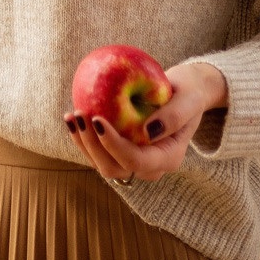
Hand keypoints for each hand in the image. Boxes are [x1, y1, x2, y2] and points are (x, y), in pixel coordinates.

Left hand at [63, 61, 227, 182]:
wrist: (187, 92)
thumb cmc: (189, 92)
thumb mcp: (188, 99)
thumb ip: (173, 116)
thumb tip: (147, 132)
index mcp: (168, 157)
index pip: (135, 160)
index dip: (113, 144)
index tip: (97, 118)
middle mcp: (150, 165)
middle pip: (114, 167)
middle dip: (92, 146)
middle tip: (78, 115)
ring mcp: (135, 161)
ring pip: (102, 163)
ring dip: (83, 143)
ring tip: (70, 116)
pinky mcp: (123, 150)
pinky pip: (100, 151)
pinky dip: (85, 137)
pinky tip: (72, 118)